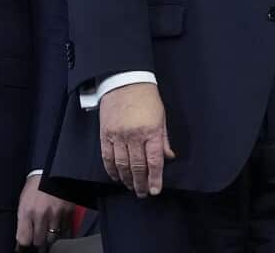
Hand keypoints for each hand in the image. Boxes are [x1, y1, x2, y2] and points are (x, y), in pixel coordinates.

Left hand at [16, 175, 73, 248]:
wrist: (53, 171)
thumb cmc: (36, 187)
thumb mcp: (23, 202)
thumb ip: (23, 222)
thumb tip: (23, 239)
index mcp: (27, 212)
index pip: (24, 240)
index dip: (25, 243)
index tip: (27, 243)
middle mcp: (41, 215)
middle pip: (39, 241)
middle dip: (38, 241)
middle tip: (38, 236)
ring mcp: (56, 214)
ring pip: (53, 238)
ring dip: (50, 237)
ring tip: (48, 231)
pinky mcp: (68, 212)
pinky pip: (65, 231)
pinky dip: (62, 231)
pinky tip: (58, 226)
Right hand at [99, 82, 174, 196]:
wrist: (125, 81)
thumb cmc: (147, 98)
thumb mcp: (162, 117)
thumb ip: (164, 139)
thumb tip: (168, 157)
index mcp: (151, 131)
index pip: (154, 161)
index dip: (155, 179)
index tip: (155, 190)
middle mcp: (134, 135)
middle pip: (137, 166)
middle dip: (141, 183)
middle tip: (143, 193)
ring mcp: (118, 135)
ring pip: (122, 165)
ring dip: (127, 179)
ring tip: (131, 187)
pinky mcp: (106, 134)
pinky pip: (107, 157)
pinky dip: (111, 169)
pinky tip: (116, 176)